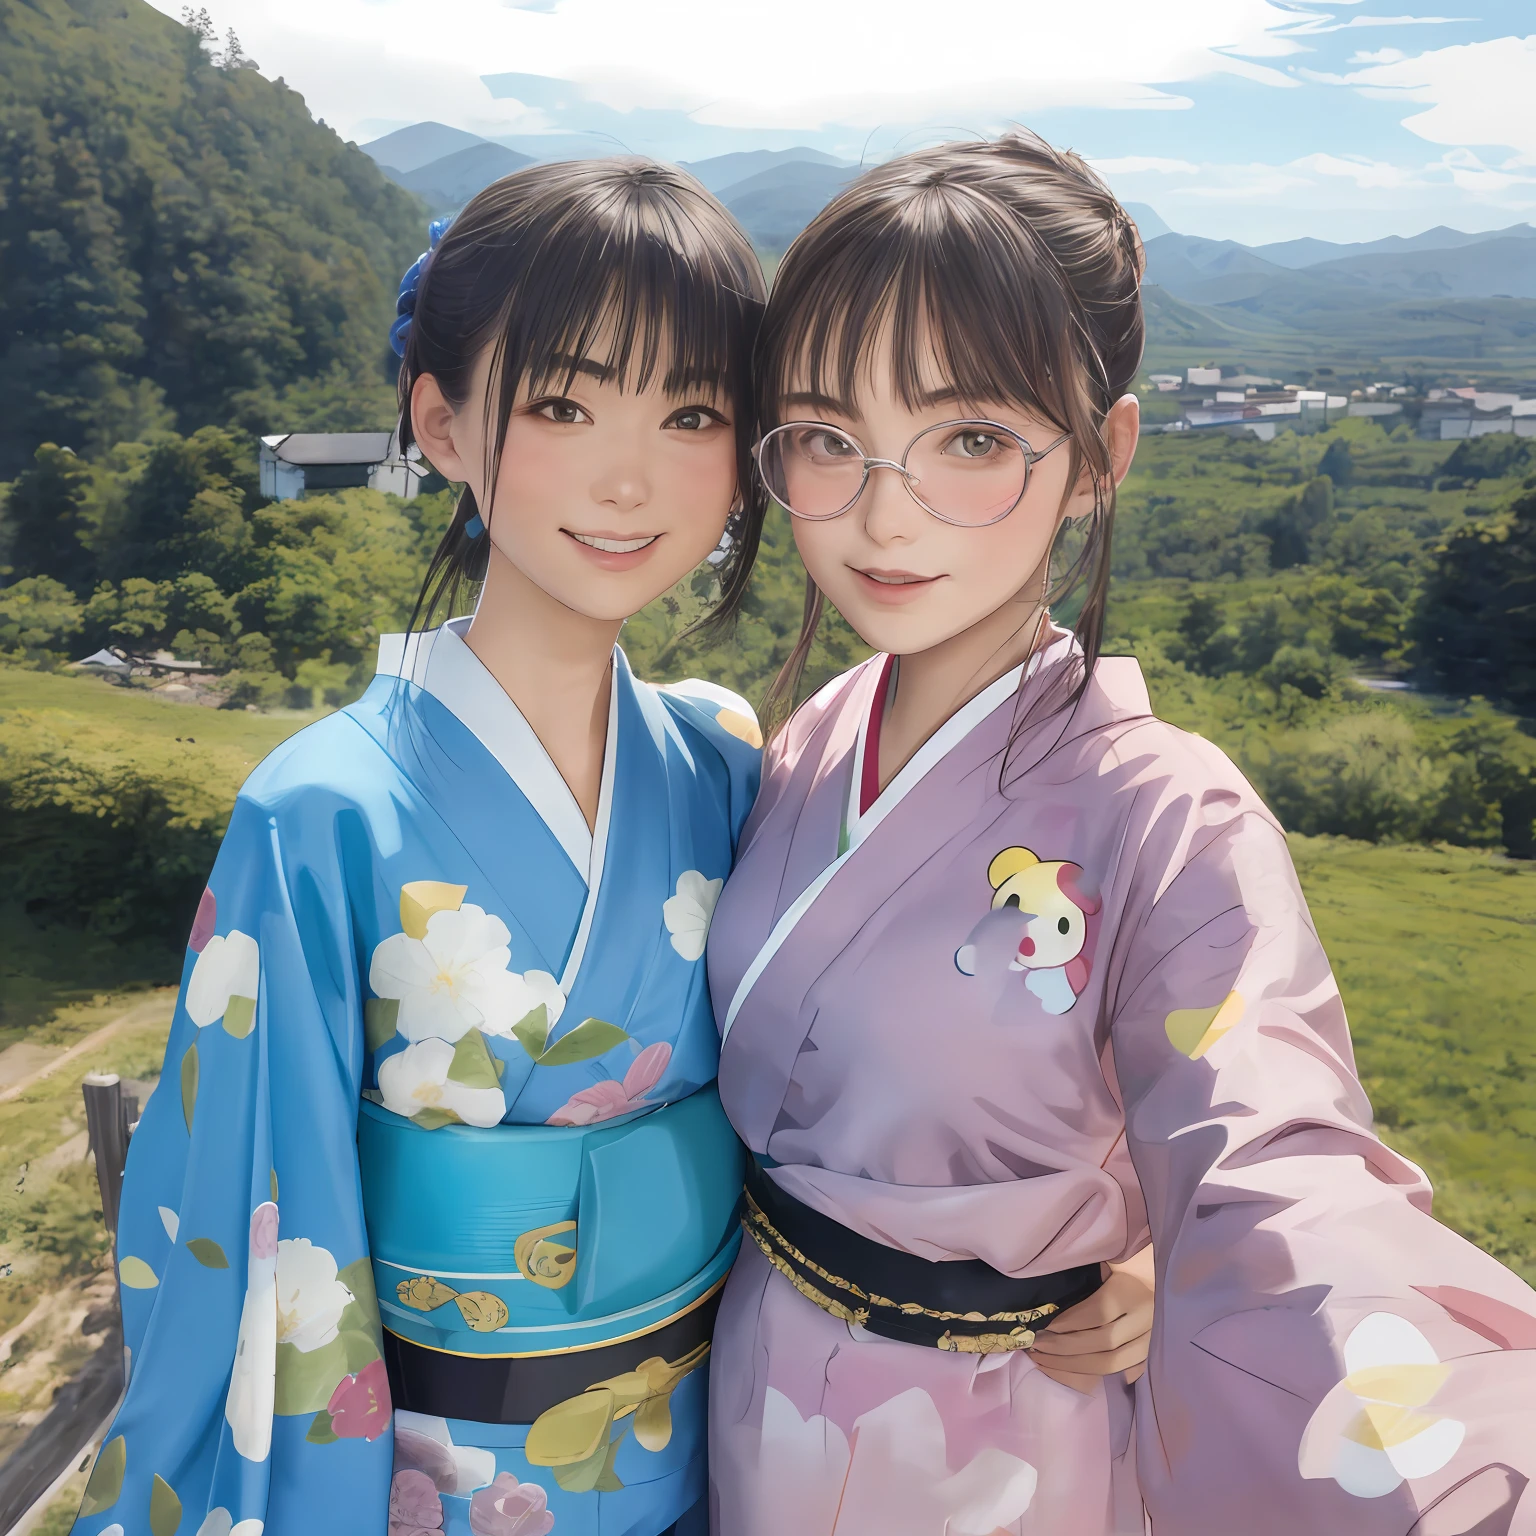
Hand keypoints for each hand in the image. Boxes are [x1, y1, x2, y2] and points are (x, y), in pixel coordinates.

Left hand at [1029, 1244, 1154, 1394]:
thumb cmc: (1132, 1263)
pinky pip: (1121, 1372)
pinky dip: (1093, 1373)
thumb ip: (1089, 1267)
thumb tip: (1050, 1272)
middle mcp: (1145, 1318)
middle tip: (1036, 1347)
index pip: (1099, 1313)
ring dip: (1074, 1366)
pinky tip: (1068, 1371)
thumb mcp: (1113, 1258)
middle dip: (1065, 1349)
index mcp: (1132, 1291)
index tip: (1045, 1327)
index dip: (1069, 1322)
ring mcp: (1151, 1340)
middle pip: (1103, 1343)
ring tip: (1044, 1360)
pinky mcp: (1151, 1354)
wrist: (1171, 1278)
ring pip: (1112, 1363)